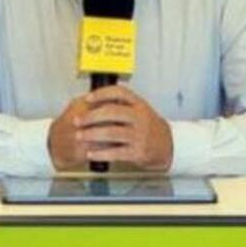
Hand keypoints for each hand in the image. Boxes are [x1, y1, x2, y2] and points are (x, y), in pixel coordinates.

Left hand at [47, 85, 173, 171]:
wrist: (168, 145)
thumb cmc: (149, 127)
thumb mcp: (140, 110)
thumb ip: (121, 105)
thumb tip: (94, 100)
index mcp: (139, 105)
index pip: (119, 93)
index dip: (102, 94)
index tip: (88, 98)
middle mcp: (140, 118)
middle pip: (112, 112)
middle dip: (90, 116)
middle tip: (77, 120)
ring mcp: (139, 135)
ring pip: (112, 132)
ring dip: (92, 134)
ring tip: (79, 136)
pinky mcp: (138, 152)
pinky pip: (116, 152)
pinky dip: (101, 153)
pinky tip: (91, 154)